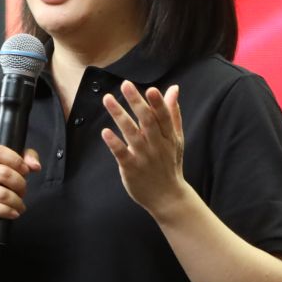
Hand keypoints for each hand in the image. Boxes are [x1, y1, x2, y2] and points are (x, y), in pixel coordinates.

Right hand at [0, 143, 41, 236]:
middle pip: (2, 172)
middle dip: (20, 184)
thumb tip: (35, 166)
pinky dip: (8, 211)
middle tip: (23, 191)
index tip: (25, 171)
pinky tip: (13, 213)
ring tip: (19, 204)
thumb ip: (25, 158)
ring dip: (16, 201)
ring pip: (0, 193)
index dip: (16, 161)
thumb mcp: (10, 167)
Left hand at [102, 81, 188, 217]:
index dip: (158, 103)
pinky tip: (105, 131)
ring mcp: (144, 157)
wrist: (167, 197)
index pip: (164, 117)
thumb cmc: (170, 164)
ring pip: (132, 134)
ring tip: (108, 99)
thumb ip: (173, 113)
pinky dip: (114, 143)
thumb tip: (174, 88)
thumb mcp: (176, 139)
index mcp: (169, 137)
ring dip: (119, 115)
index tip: (151, 89)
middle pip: (147, 122)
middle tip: (125, 85)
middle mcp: (157, 146)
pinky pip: (122, 154)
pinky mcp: (131, 169)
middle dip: (136, 102)